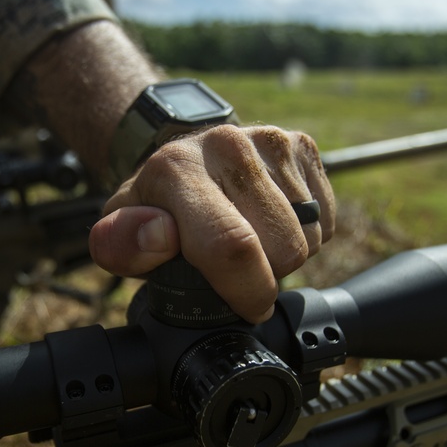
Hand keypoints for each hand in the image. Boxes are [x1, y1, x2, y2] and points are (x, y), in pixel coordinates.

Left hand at [88, 124, 334, 322]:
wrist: (183, 161)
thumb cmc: (156, 210)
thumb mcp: (122, 235)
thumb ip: (119, 244)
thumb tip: (158, 235)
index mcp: (176, 169)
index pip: (233, 245)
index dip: (249, 291)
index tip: (248, 306)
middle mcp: (226, 145)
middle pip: (284, 249)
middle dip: (267, 274)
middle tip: (235, 265)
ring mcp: (269, 140)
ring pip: (310, 236)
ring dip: (286, 253)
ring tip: (251, 239)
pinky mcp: (300, 145)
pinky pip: (326, 218)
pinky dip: (305, 232)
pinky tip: (272, 220)